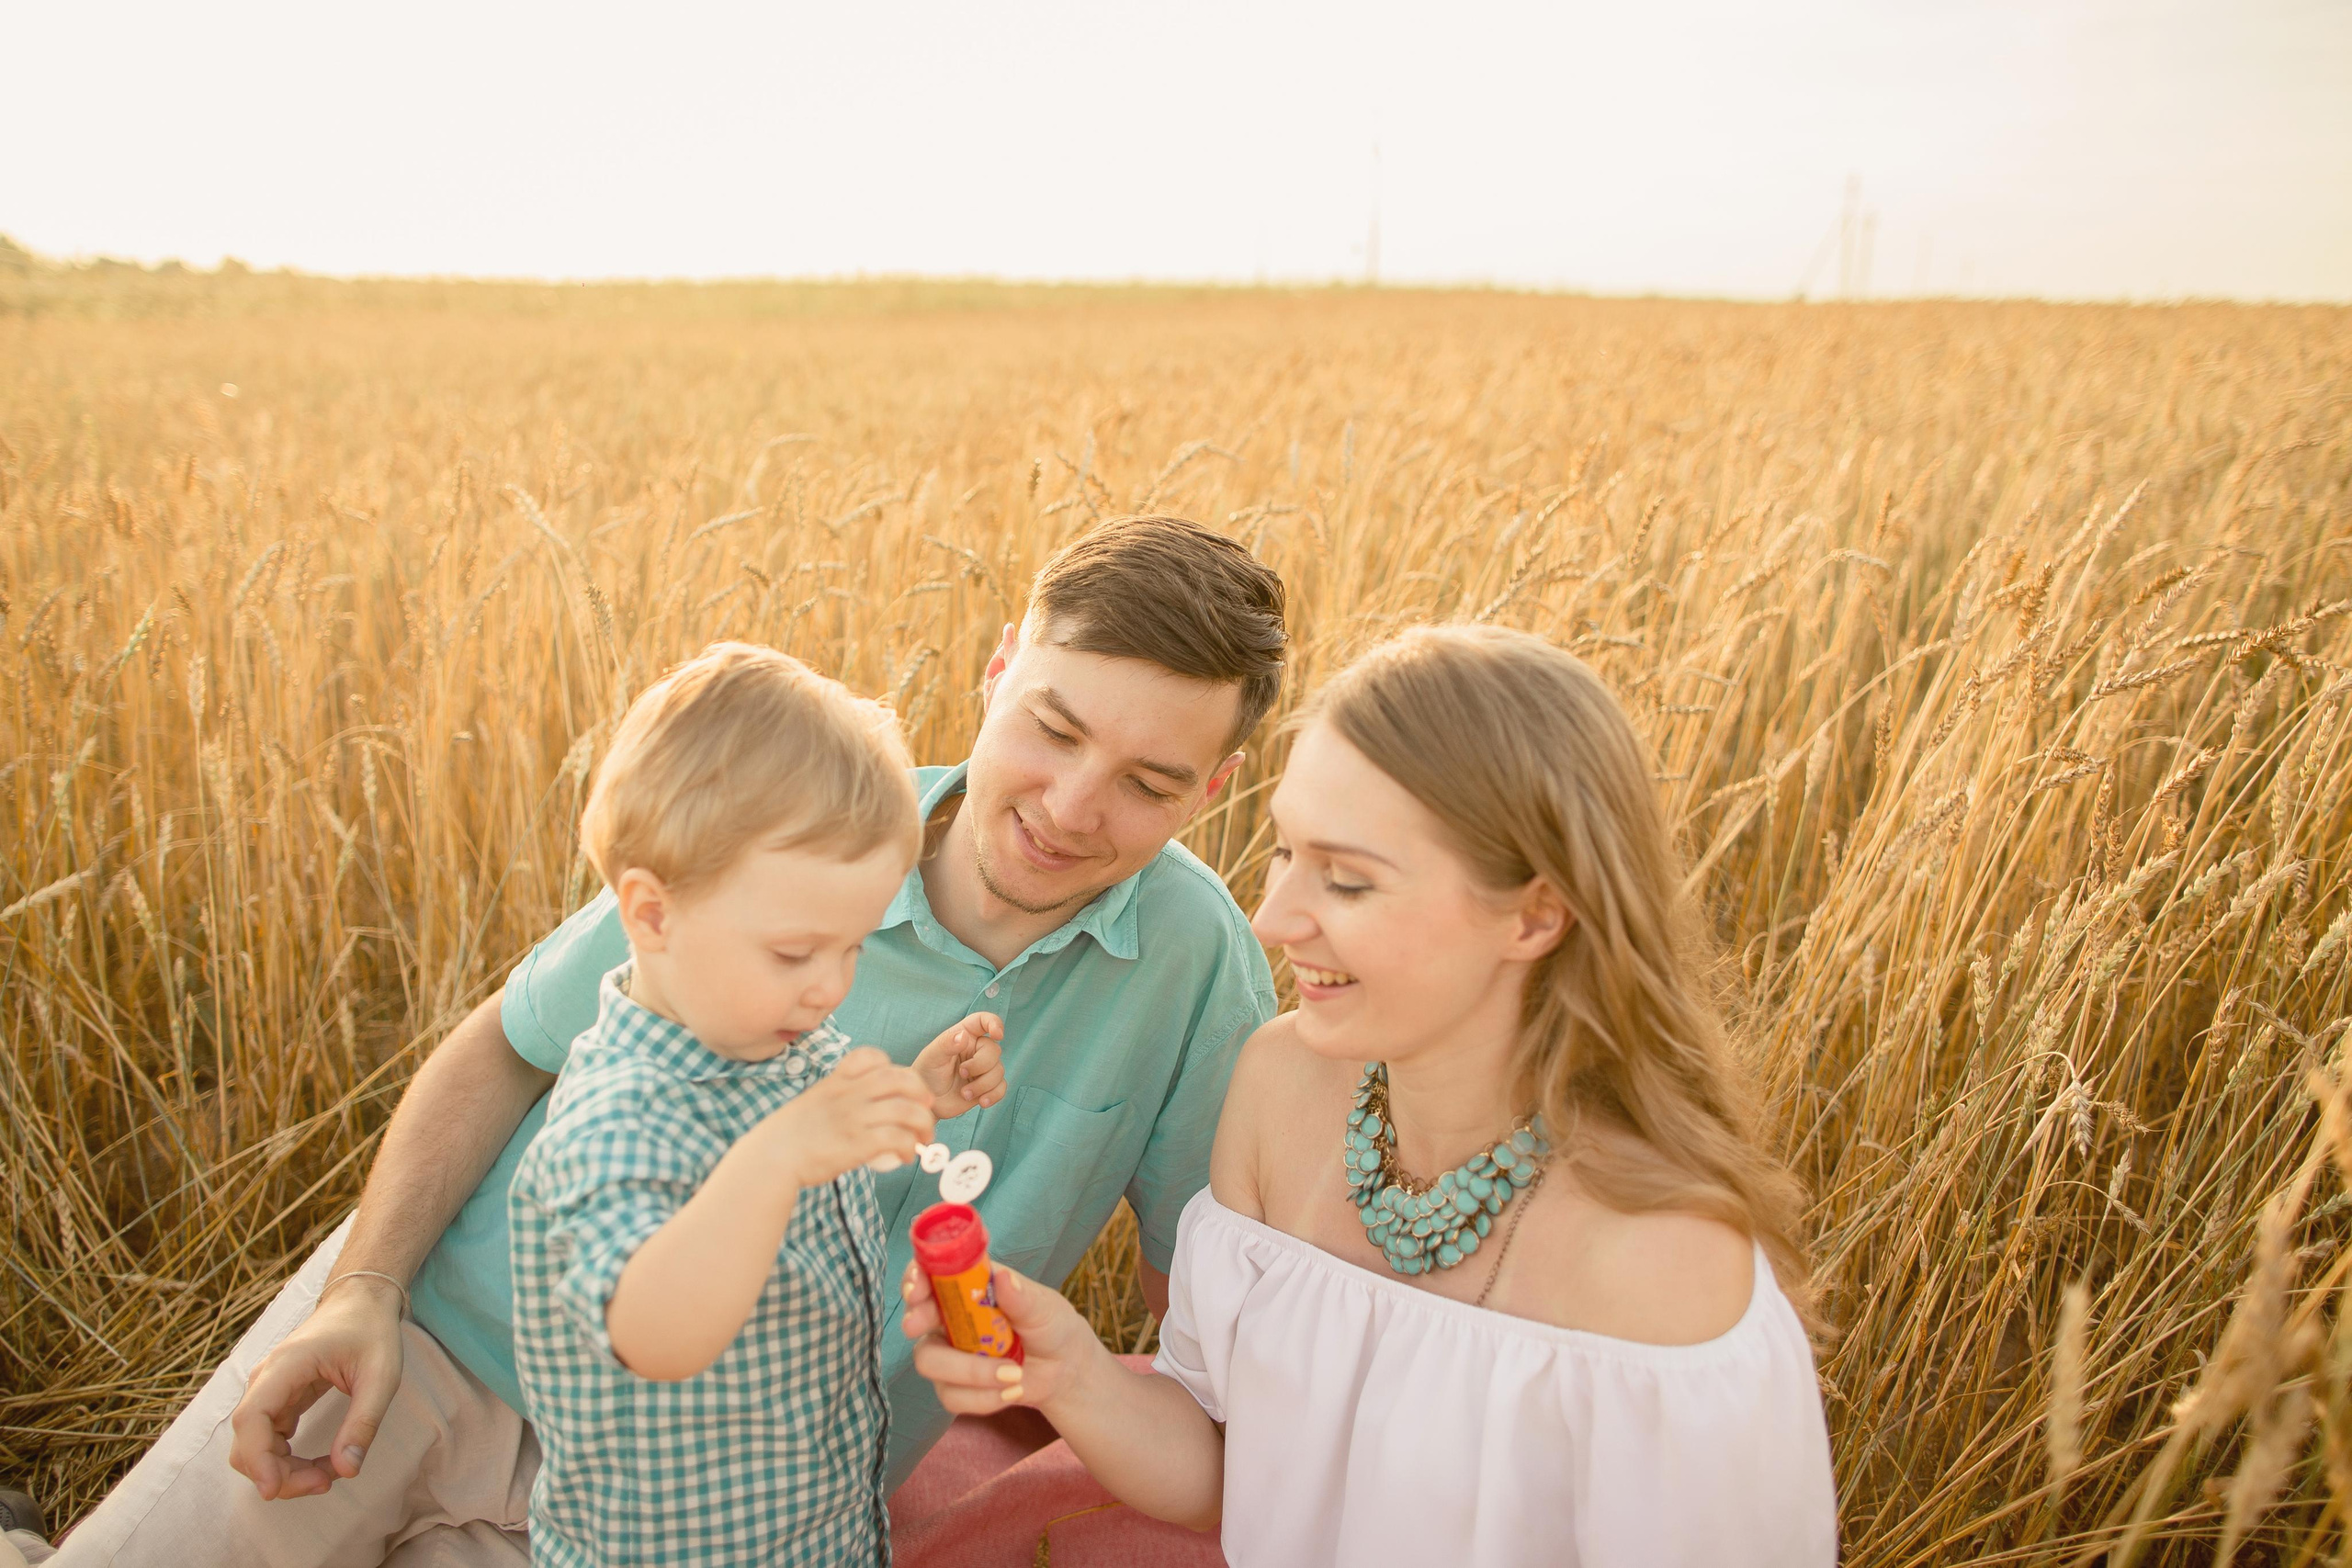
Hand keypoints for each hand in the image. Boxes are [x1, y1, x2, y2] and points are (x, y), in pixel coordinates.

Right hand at [227, 1273, 406, 1499]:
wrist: (362, 1301)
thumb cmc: (372, 1331)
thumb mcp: (381, 1376)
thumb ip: (364, 1422)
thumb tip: (347, 1471)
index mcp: (286, 1365)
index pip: (251, 1418)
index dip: (257, 1459)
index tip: (273, 1491)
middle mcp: (266, 1379)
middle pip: (248, 1441)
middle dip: (277, 1473)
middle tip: (325, 1482)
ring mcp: (268, 1390)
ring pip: (255, 1445)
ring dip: (282, 1470)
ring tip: (328, 1475)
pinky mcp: (278, 1400)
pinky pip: (270, 1440)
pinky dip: (287, 1460)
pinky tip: (320, 1465)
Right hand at [761, 1046, 934, 1187]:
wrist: (772, 1156)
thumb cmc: (790, 1136)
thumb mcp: (812, 1102)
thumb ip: (836, 1100)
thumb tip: (860, 1111)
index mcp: (837, 1081)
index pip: (871, 1057)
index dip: (891, 1067)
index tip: (897, 1085)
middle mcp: (849, 1094)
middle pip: (900, 1079)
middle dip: (921, 1092)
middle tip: (926, 1110)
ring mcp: (855, 1117)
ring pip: (907, 1110)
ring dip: (923, 1125)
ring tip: (923, 1139)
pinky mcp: (858, 1143)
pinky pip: (898, 1139)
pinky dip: (909, 1147)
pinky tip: (906, 1157)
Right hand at [901, 1258, 1101, 1415]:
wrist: (1064, 1371)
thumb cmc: (1052, 1326)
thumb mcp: (1044, 1308)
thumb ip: (1021, 1297)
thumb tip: (1002, 1277)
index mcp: (969, 1286)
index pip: (929, 1274)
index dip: (915, 1279)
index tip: (918, 1291)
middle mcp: (951, 1317)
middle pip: (916, 1320)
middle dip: (919, 1325)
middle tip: (923, 1328)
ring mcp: (948, 1353)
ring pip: (930, 1363)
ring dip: (971, 1372)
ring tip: (1014, 1374)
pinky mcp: (954, 1387)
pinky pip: (951, 1396)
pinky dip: (983, 1398)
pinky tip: (1010, 1390)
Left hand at [910, 1012, 1006, 1119]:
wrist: (927, 1101)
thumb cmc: (927, 1073)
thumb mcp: (932, 1056)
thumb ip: (947, 1044)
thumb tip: (964, 1036)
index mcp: (965, 1035)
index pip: (983, 1021)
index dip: (994, 1023)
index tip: (998, 1035)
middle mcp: (977, 1050)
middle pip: (994, 1051)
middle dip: (980, 1065)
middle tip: (961, 1073)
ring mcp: (983, 1069)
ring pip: (999, 1071)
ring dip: (983, 1084)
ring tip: (964, 1093)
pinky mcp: (987, 1087)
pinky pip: (1002, 1088)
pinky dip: (993, 1095)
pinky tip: (981, 1102)